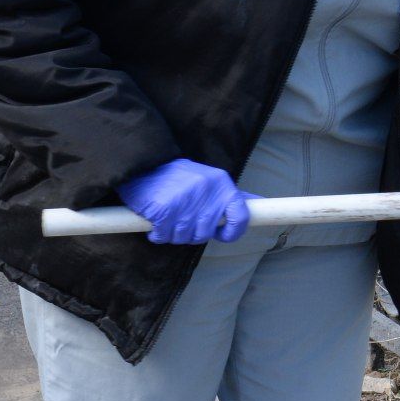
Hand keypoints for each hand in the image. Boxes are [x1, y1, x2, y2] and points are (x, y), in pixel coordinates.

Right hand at [118, 158, 251, 244]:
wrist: (142, 163)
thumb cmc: (176, 177)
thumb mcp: (208, 180)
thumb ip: (228, 196)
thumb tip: (257, 204)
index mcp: (221, 183)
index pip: (241, 215)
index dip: (233, 232)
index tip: (222, 235)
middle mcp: (206, 191)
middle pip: (205, 233)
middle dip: (191, 233)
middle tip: (180, 220)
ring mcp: (184, 200)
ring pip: (183, 237)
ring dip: (172, 234)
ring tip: (167, 218)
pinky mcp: (163, 209)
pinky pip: (162, 236)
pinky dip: (157, 234)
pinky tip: (154, 220)